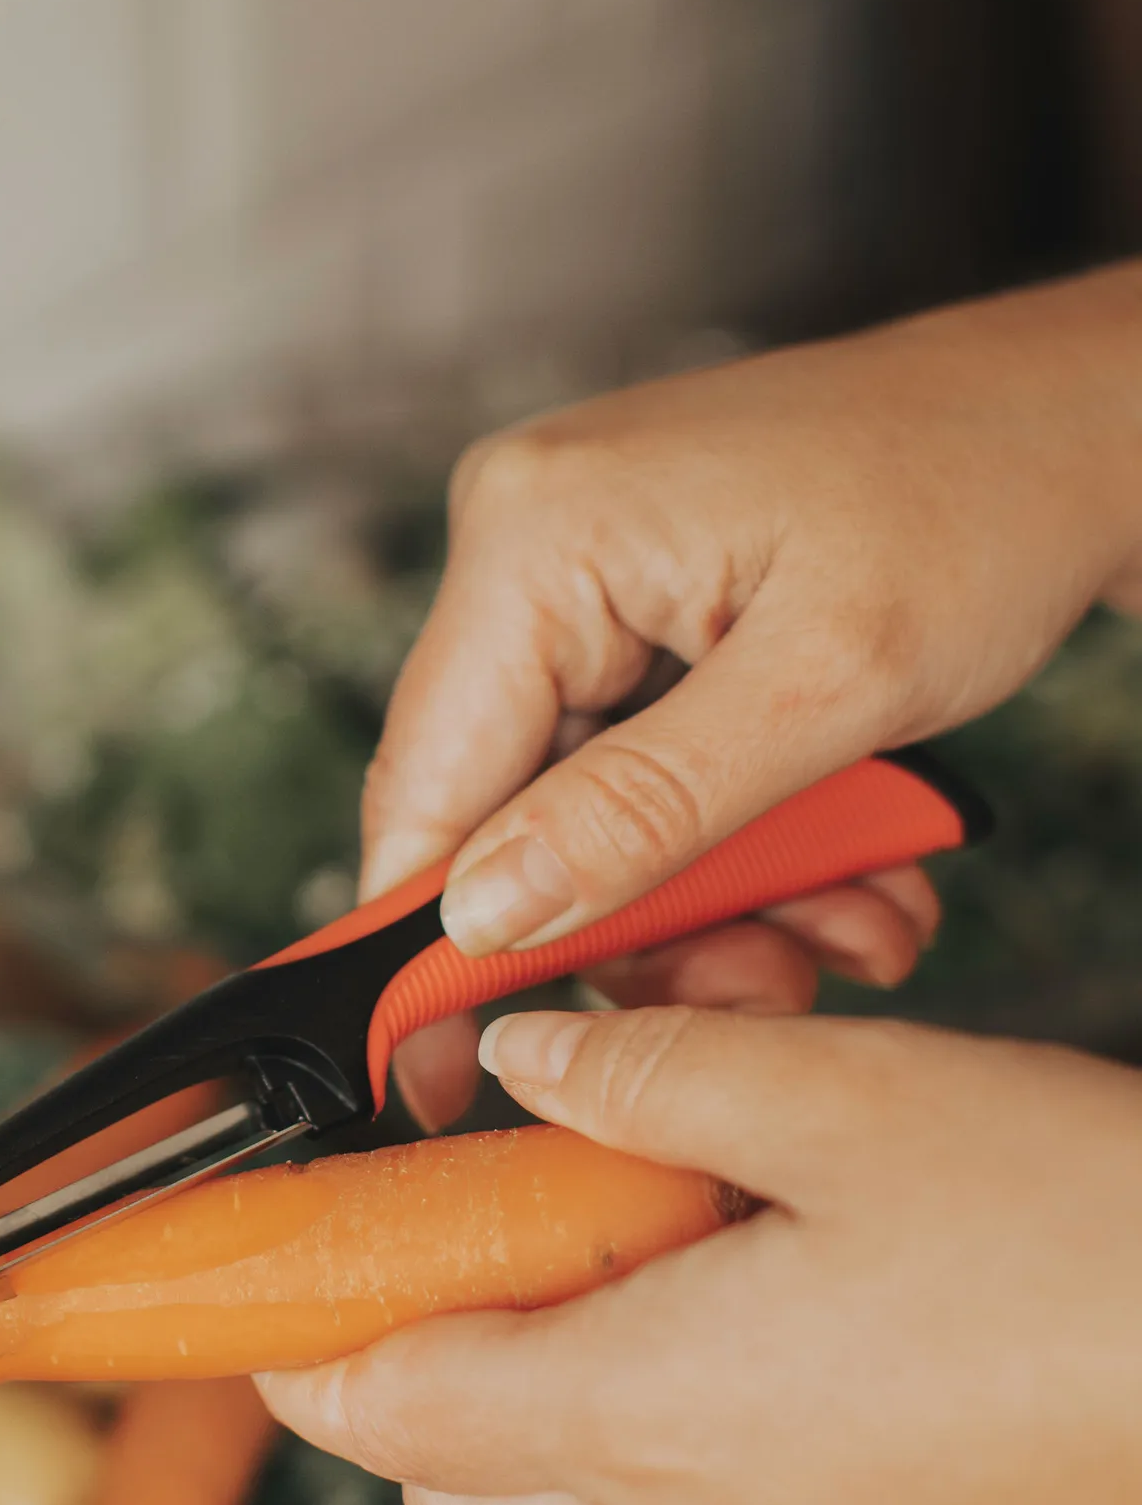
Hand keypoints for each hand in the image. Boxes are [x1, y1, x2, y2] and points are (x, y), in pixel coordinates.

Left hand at [259, 1005, 1141, 1504]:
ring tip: (603, 1232)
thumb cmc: (1081, 1246)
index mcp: (643, 1416)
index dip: (293, 1341)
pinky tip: (734, 1293)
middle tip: (435, 1222)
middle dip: (403, 1366)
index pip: (385, 1412)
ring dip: (528, 1392)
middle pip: (454, 1484)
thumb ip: (646, 1068)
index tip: (254, 1270)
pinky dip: (643, 1420)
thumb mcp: (846, 1097)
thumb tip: (519, 1053)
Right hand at [367, 268, 1141, 1126]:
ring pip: (587, 807)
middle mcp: (527, 540)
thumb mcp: (824, 687)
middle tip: (771, 982)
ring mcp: (579, 568)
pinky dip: (736, 832)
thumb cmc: (982, 498)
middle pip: (510, 812)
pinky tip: (842, 856)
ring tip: (851, 917)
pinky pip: (641, 762)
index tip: (445, 1082)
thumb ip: (639, 814)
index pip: (427, 786)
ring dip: (719, 892)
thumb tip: (481, 918)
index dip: (430, 952)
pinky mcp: (635, 599)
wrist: (1079, 422)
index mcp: (534, 535)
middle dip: (649, 922)